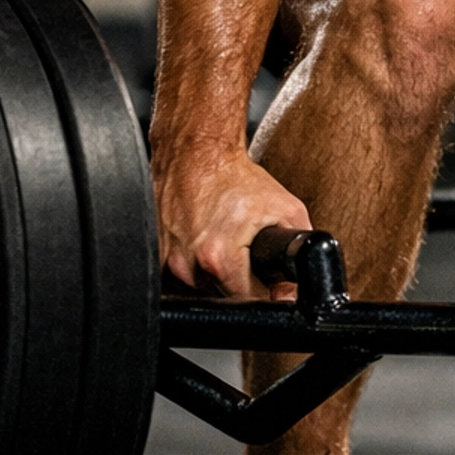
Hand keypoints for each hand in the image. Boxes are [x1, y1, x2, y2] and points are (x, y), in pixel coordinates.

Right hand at [156, 148, 312, 300]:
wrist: (196, 152)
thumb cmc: (234, 176)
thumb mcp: (286, 208)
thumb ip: (300, 249)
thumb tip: (294, 288)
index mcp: (219, 258)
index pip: (247, 301)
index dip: (263, 294)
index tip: (267, 282)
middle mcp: (187, 263)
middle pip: (220, 295)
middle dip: (238, 280)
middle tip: (245, 251)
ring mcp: (166, 259)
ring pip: (197, 286)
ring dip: (212, 272)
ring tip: (222, 241)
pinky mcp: (154, 252)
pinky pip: (177, 273)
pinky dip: (192, 262)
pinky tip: (202, 239)